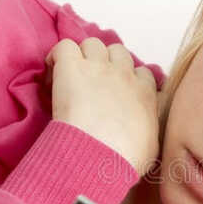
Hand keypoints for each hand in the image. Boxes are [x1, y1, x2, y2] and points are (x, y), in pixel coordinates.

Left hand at [46, 36, 160, 175]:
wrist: (102, 155)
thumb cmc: (125, 159)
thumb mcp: (149, 149)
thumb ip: (147, 132)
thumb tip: (140, 135)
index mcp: (145, 94)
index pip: (142, 73)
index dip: (128, 79)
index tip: (116, 94)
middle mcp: (124, 74)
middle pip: (117, 52)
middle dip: (106, 63)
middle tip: (93, 84)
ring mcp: (98, 67)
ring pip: (92, 44)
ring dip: (83, 56)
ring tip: (73, 78)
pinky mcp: (73, 67)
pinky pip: (64, 46)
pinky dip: (57, 56)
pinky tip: (52, 75)